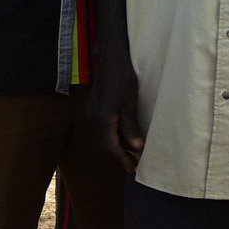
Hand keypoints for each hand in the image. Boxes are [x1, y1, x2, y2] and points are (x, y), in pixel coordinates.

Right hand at [89, 54, 143, 172]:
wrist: (111, 58)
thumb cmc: (122, 79)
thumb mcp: (129, 103)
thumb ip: (130, 127)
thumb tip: (136, 148)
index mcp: (102, 119)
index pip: (111, 146)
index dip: (121, 159)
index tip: (132, 170)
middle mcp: (93, 118)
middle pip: (105, 143)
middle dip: (118, 154)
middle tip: (133, 165)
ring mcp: (91, 111)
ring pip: (103, 134)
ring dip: (116, 144)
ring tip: (130, 152)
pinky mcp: (94, 106)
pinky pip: (102, 126)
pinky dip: (112, 133)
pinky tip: (122, 134)